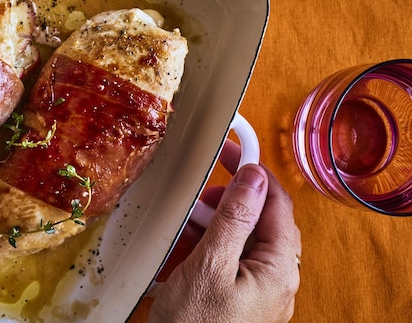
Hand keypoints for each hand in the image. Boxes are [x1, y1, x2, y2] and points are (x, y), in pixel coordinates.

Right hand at [148, 139, 301, 321]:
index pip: (276, 202)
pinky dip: (198, 253)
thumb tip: (254, 177)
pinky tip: (174, 257)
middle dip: (222, 204)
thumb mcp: (209, 265)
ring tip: (179, 231)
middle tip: (195, 199)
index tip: (228, 149)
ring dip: (205, 229)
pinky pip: (220, 265)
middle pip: (255, 221)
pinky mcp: (232, 302)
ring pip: (234, 242)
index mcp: (278, 268)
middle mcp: (272, 279)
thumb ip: (234, 218)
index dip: (253, 171)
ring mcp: (253, 293)